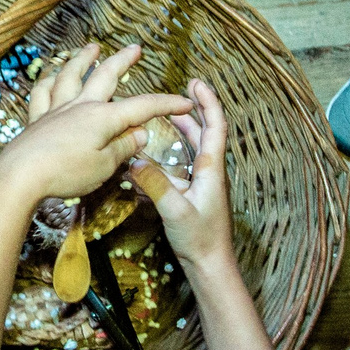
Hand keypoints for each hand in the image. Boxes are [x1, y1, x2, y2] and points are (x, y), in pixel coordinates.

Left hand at [0, 45, 193, 205]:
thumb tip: (139, 134)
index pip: (142, 107)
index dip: (166, 104)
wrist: (19, 177)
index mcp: (103, 118)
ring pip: (71, 76)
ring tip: (91, 48)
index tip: (185, 103)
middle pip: (104, 76)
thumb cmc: (65, 173)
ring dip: (82, 60)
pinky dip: (48, 80)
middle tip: (135, 49)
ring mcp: (56, 110)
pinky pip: (42, 93)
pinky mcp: (36, 120)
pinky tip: (51, 75)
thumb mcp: (104, 167)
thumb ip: (123, 148)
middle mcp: (80, 106)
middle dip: (122, 61)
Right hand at [125, 78, 232, 266]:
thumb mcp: (175, 211)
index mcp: (211, 169)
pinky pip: (183, 165)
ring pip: (194, 148)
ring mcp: (203, 183)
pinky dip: (172, 153)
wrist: (210, 266)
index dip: (208, 102)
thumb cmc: (200, 240)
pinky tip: (155, 154)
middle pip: (205, 132)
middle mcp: (209, 172)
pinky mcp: (194, 195)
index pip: (215, 126)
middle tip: (179, 92)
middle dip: (194, 110)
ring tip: (167, 115)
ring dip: (184, 129)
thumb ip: (156, 185)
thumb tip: (134, 162)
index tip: (196, 82)